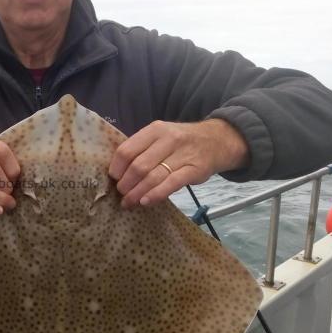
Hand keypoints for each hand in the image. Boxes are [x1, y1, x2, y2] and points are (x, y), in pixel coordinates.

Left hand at [108, 119, 249, 208]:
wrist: (217, 140)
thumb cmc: (182, 142)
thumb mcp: (161, 136)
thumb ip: (142, 149)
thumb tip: (118, 172)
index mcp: (155, 130)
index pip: (127, 150)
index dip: (116, 168)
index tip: (114, 179)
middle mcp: (168, 139)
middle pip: (138, 166)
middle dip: (126, 184)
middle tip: (121, 194)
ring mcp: (183, 154)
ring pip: (153, 177)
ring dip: (137, 193)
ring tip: (129, 202)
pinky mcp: (194, 170)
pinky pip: (171, 184)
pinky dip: (156, 195)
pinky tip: (146, 202)